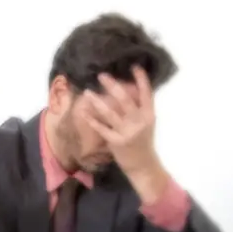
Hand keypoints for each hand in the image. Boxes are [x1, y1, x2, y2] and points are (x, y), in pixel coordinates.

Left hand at [83, 65, 169, 203]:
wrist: (142, 165)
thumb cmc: (142, 141)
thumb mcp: (147, 123)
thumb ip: (139, 108)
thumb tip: (126, 88)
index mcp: (149, 115)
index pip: (147, 94)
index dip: (142, 80)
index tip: (135, 66)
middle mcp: (139, 122)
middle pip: (125, 100)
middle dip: (113, 86)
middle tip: (101, 75)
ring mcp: (127, 132)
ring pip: (110, 113)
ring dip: (98, 101)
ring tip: (88, 92)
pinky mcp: (116, 142)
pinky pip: (102, 128)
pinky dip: (92, 119)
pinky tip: (83, 112)